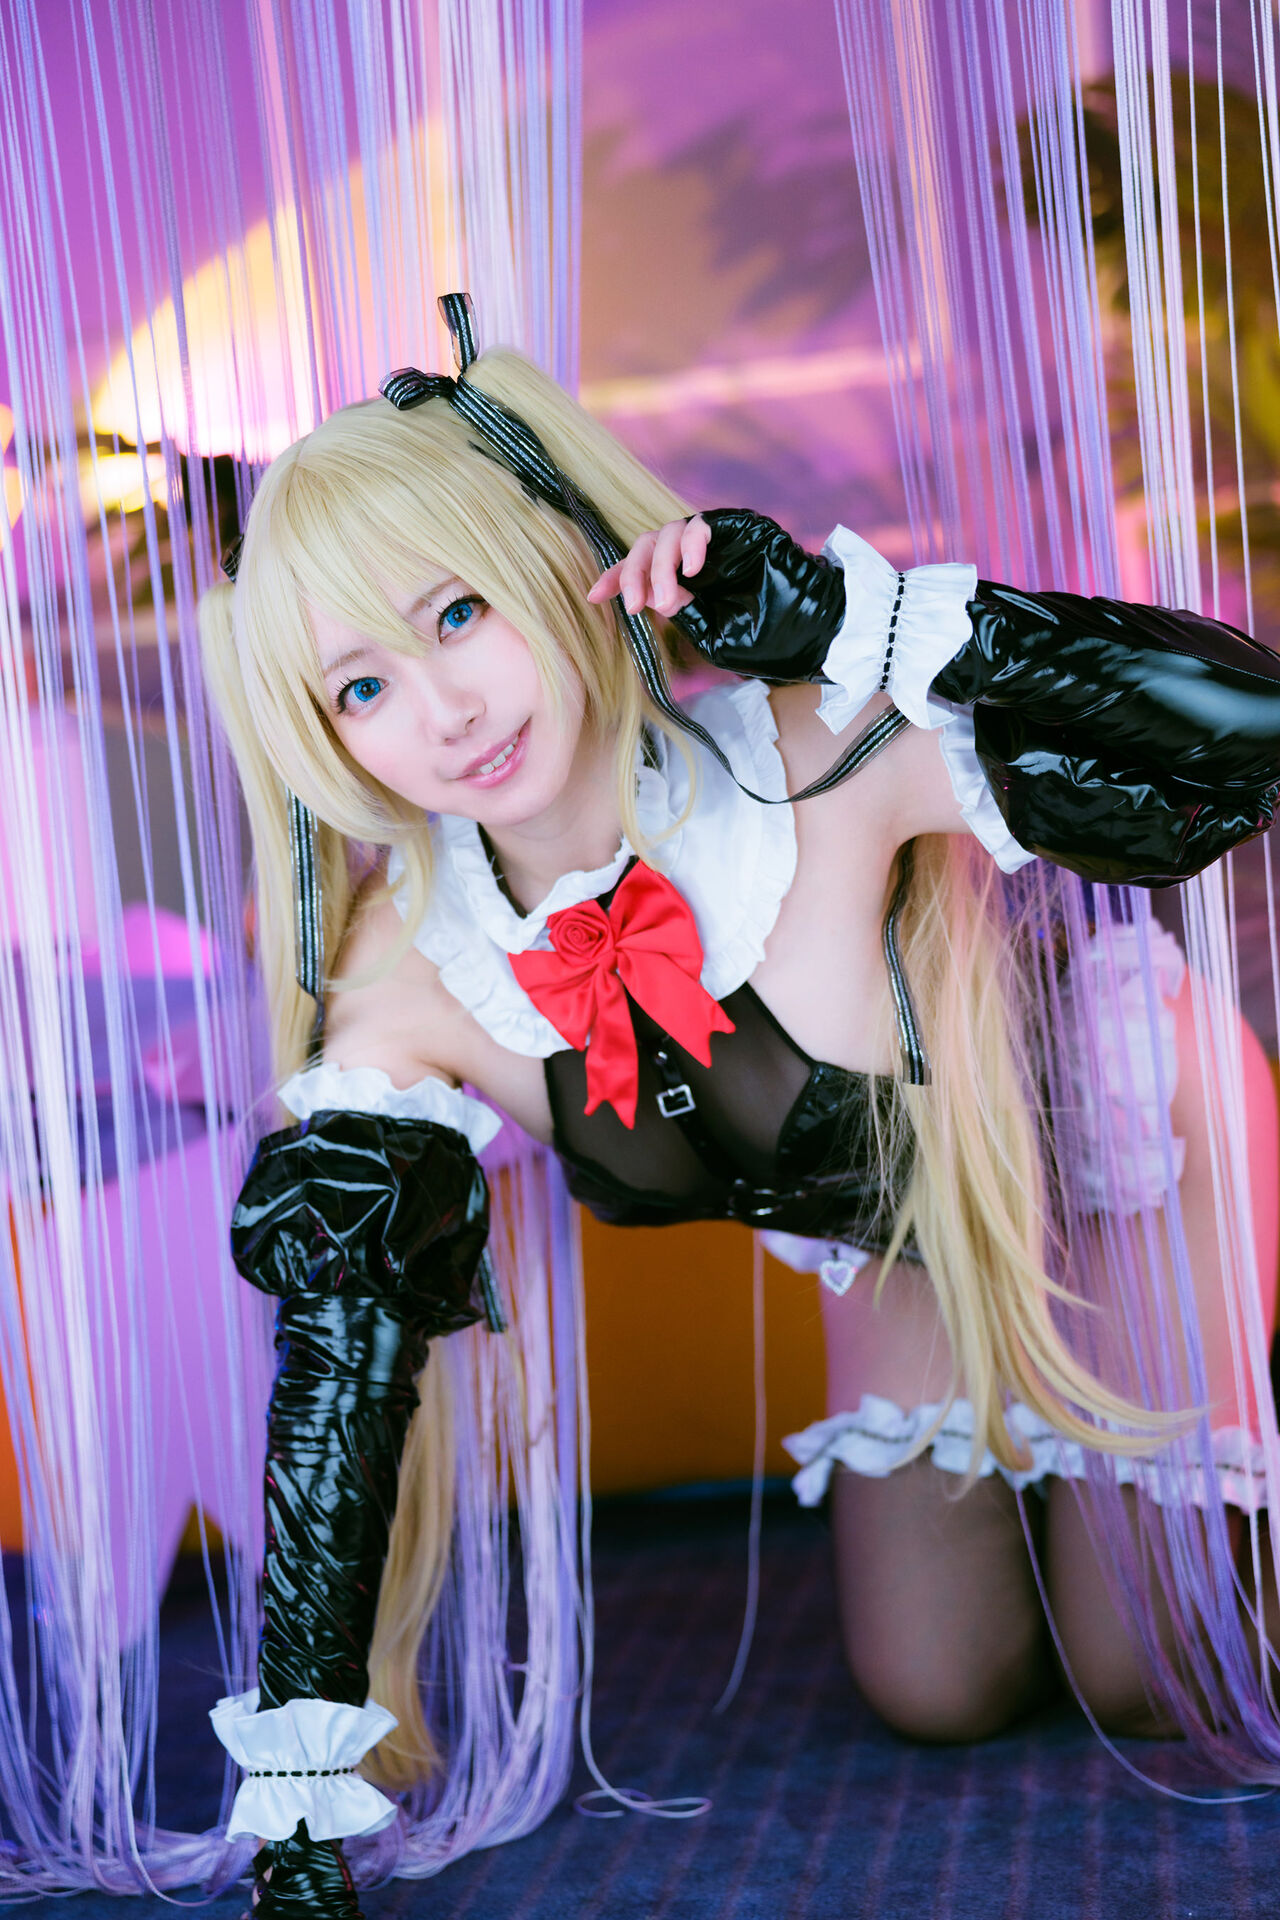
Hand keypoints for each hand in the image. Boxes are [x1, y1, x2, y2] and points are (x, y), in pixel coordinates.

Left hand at [589, 507, 844, 684]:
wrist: (818, 628)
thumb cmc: (770, 639)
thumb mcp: (714, 635)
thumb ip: (684, 612)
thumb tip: (657, 593)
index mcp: (687, 584)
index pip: (641, 570)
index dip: (616, 578)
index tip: (595, 596)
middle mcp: (696, 558)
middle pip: (646, 546)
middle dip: (634, 575)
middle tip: (638, 607)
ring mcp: (715, 541)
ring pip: (667, 533)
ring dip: (659, 566)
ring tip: (666, 598)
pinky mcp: (735, 527)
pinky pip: (700, 523)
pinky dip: (690, 544)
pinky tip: (694, 571)